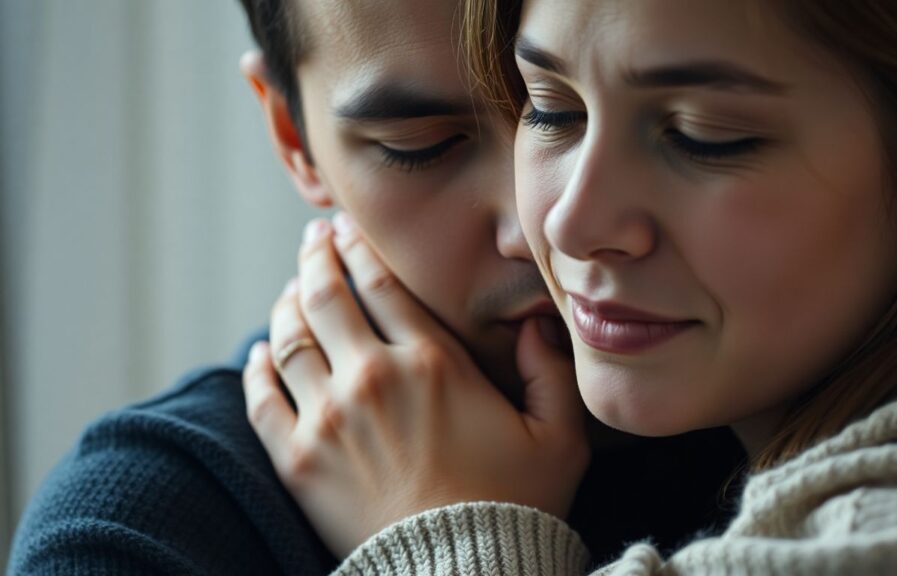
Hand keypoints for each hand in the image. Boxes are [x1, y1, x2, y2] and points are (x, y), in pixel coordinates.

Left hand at [242, 213, 588, 557]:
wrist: (462, 574)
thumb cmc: (514, 507)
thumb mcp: (558, 438)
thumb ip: (549, 374)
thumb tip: (533, 329)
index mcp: (431, 363)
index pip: (380, 284)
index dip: (359, 249)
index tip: (347, 230)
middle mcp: (371, 378)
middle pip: (326, 297)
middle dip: (315, 258)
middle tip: (313, 240)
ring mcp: (327, 418)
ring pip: (290, 338)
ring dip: (286, 305)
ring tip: (291, 290)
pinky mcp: (298, 461)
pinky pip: (262, 398)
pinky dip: (257, 368)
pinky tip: (261, 353)